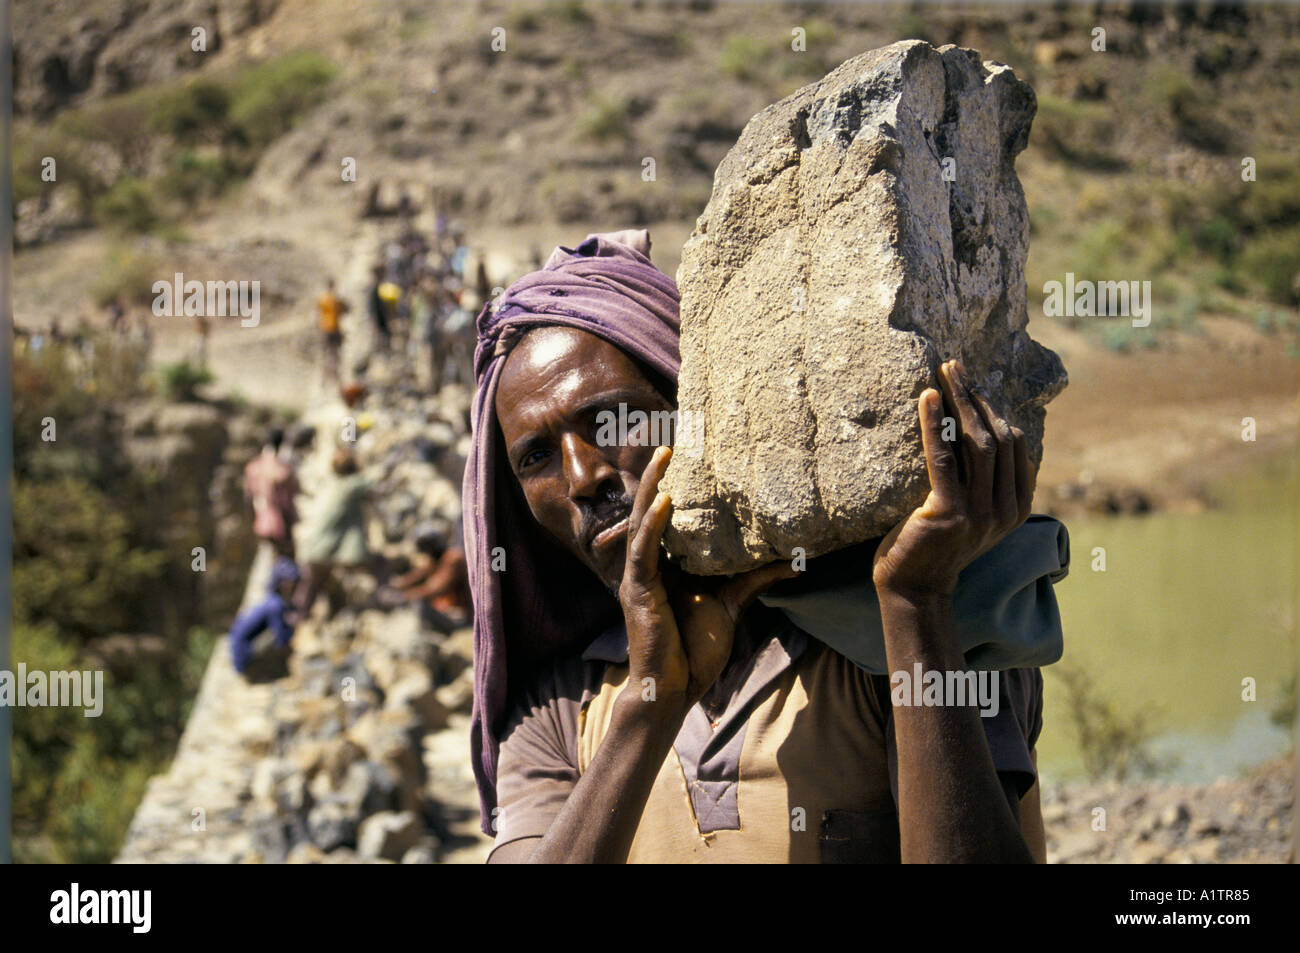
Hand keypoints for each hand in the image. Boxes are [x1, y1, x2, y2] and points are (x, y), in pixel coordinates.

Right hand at [618, 446, 795, 711]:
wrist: (673, 689)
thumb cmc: (695, 651)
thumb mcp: (732, 605)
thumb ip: (755, 579)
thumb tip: (795, 562)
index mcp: (668, 566)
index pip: (669, 518)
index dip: (674, 485)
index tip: (688, 453)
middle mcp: (651, 565)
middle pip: (652, 511)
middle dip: (659, 475)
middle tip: (671, 440)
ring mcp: (641, 577)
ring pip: (643, 522)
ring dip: (653, 486)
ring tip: (665, 456)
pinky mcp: (639, 591)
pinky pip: (645, 551)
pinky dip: (654, 524)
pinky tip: (665, 500)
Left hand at [872, 359, 1036, 600]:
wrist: (913, 587)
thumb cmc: (935, 545)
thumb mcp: (971, 512)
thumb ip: (983, 482)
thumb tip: (977, 430)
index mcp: (1016, 507)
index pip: (1013, 443)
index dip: (993, 407)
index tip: (971, 383)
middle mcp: (1005, 510)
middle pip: (996, 436)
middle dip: (976, 395)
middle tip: (954, 365)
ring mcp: (980, 513)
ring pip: (976, 442)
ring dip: (960, 399)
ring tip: (944, 371)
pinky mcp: (949, 513)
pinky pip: (943, 457)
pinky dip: (936, 423)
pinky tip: (928, 398)